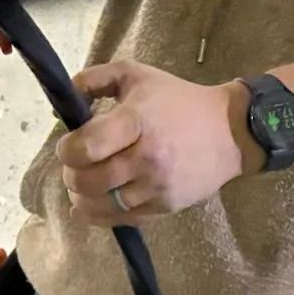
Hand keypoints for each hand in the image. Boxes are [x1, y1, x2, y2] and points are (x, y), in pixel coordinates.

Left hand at [59, 61, 258, 225]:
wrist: (231, 131)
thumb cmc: (179, 100)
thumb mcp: (136, 75)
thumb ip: (92, 80)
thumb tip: (62, 107)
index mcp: (138, 121)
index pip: (87, 147)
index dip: (67, 150)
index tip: (69, 145)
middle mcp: (148, 157)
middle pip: (88, 181)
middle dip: (71, 174)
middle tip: (76, 165)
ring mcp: (158, 186)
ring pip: (101, 204)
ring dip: (82, 197)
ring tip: (83, 185)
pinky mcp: (167, 205)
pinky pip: (122, 219)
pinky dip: (99, 216)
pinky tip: (92, 205)